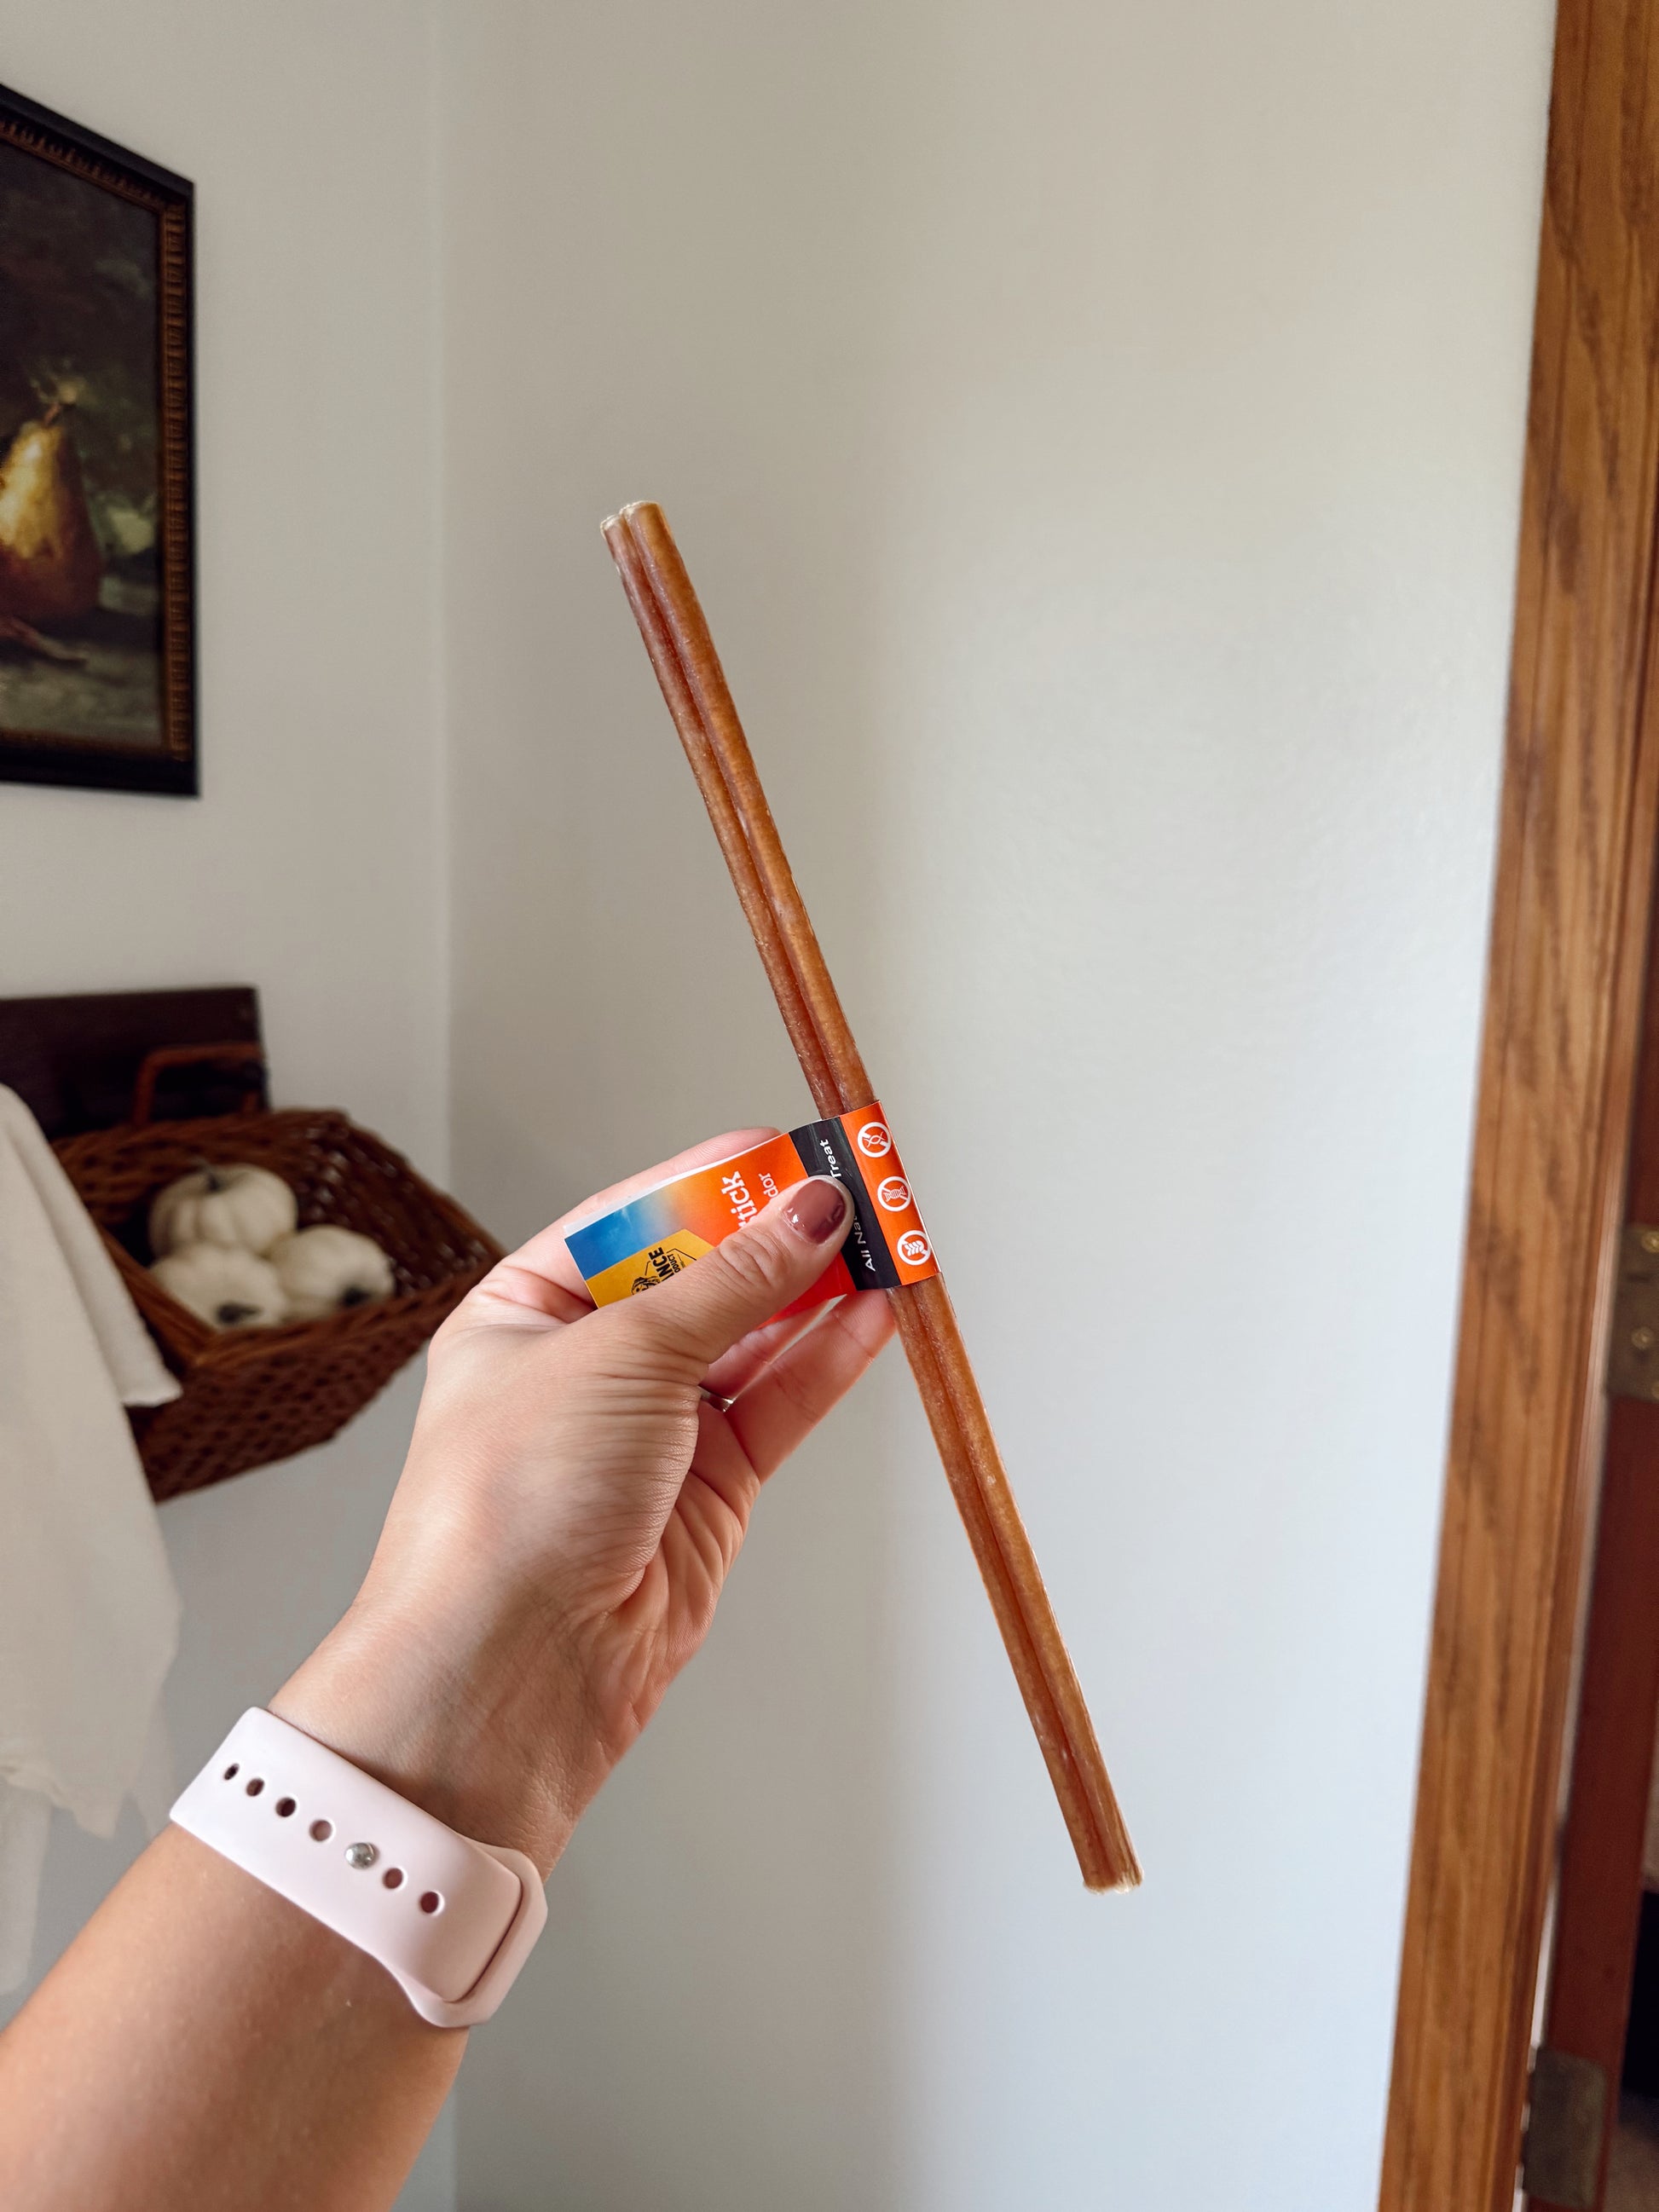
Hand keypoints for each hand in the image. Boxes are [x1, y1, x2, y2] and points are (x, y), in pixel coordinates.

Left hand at [273, 1132, 894, 1873]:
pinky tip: (874, 1315)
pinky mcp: (709, 1490)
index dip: (714, 1177)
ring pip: (754, 1339)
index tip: (788, 1147)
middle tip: (857, 1188)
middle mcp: (589, 1365)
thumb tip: (804, 1210)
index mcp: (527, 1310)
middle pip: (704, 1274)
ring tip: (886, 1242)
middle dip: (779, 1233)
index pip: (636, 1216)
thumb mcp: (620, 1354)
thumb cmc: (507, 1504)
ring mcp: (653, 1429)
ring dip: (819, 1292)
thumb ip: (729, 1281)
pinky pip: (780, 1404)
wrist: (512, 1665)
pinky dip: (829, 1359)